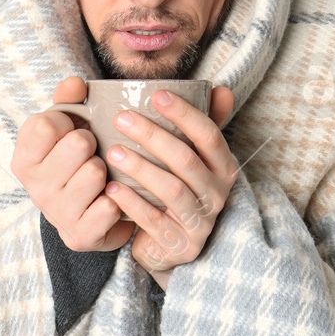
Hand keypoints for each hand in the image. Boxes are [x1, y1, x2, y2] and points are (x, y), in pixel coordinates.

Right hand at [11, 76, 134, 252]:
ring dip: (106, 172)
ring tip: (100, 178)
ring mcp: (56, 214)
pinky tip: (108, 199)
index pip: (44, 125)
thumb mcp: (67, 127)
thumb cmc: (76, 163)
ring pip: (95, 173)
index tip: (70, 132)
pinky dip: (117, 200)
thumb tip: (75, 84)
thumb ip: (67, 99)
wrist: (89, 216)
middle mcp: (34, 188)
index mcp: (23, 159)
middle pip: (77, 145)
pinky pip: (110, 205)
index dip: (66, 122)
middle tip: (89, 156)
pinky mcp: (80, 236)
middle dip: (92, 146)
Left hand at [103, 85, 236, 288]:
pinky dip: (131, 202)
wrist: (170, 246)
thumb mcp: (194, 160)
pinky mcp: (180, 244)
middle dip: (152, 135)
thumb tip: (220, 89)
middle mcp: (217, 194)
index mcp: (223, 168)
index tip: (156, 94)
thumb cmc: (179, 191)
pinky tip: (110, 187)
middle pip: (186, 160)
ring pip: (171, 189)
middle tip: (121, 118)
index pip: (209, 135)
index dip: (184, 114)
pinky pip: (153, 220)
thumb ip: (203, 125)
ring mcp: (200, 222)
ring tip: (112, 151)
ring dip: (140, 167)